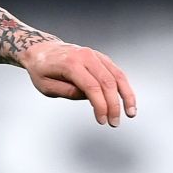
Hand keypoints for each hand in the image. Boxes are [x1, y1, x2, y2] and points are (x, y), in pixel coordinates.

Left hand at [20, 40, 137, 126]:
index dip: (100, 105)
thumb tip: (88, 97)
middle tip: (115, 122)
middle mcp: (86, 56)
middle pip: (107, 82)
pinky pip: (116, 72)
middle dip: (114, 105)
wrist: (42, 50)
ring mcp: (95, 55)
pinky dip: (123, 86)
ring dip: (127, 95)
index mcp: (71, 63)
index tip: (102, 120)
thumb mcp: (46, 86)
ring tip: (131, 112)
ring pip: (117, 75)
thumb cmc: (41, 69)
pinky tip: (127, 100)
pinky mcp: (101, 58)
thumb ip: (67, 92)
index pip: (92, 87)